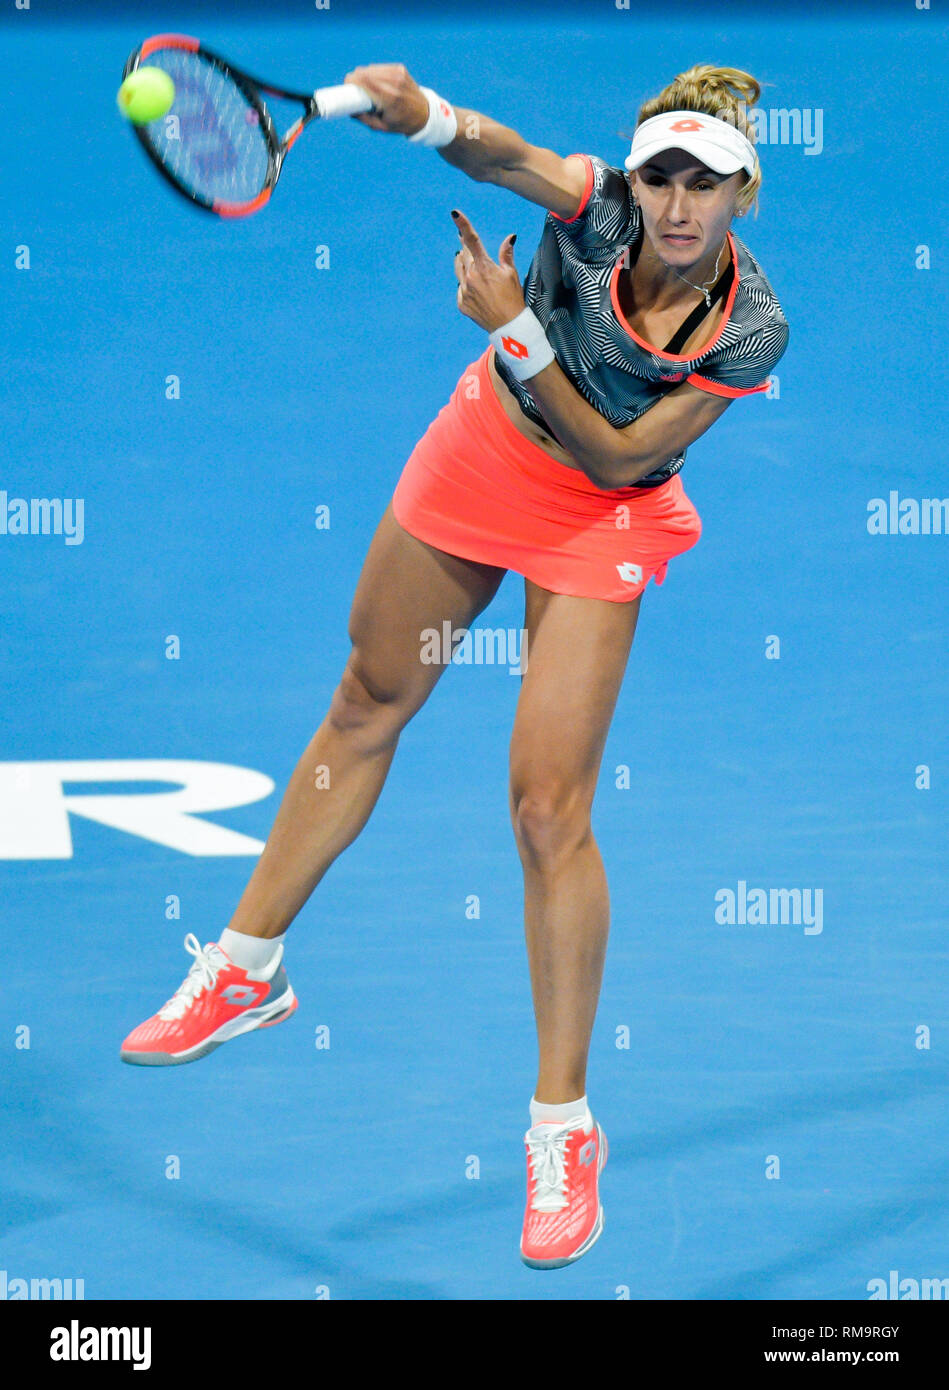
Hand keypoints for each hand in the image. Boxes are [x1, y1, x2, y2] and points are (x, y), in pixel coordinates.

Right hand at [342, 63, 429, 134]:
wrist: (424, 114)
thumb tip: (347, 109)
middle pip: (363, 72)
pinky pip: (379, 67)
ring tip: (366, 88)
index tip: (346, 88)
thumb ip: (363, 118)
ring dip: (364, 76)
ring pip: (370, 68)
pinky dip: (374, 73)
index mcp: (389, 98)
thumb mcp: (381, 127)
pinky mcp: (400, 68)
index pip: (362, 80)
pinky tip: (376, 82)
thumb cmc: (401, 123)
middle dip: (356, 80)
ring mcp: (398, 73)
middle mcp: (394, 82)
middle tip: (355, 91)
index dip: (350, 82)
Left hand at [451, 210, 524, 331]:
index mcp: (484, 266)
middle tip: (471, 248)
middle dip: (467, 249)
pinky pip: (460, 288)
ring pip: (459, 269)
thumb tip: (510, 237)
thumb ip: (506, 254)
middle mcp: (470, 277)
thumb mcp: (511, 274)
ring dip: (464, 265)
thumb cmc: (513, 298)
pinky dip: (467, 286)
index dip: (463, 225)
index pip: (471, 240)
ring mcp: (464, 291)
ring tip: (475, 269)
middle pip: (464, 255)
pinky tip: (478, 292)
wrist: (508, 326)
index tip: (454, 213)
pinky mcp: (461, 303)